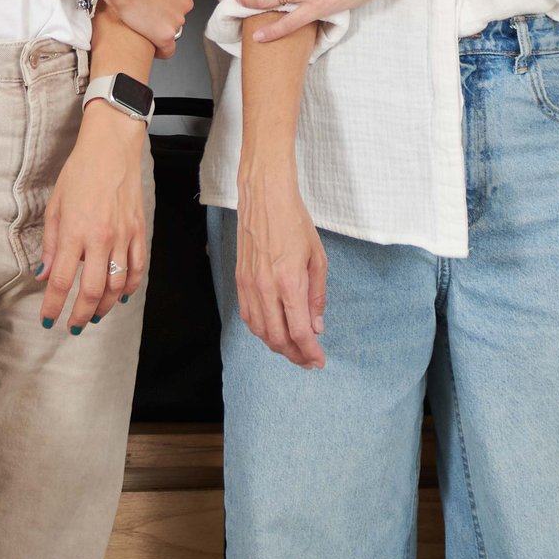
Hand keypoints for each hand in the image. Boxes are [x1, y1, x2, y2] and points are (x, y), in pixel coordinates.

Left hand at [39, 103, 147, 331]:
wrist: (112, 149)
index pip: (63, 280)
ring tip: (94, 315)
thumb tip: (44, 274)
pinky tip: (122, 296)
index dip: (54, 306)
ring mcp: (123, 236)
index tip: (48, 321)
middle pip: (93, 290)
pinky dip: (130, 287)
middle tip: (73, 327)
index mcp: (75, 231)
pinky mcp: (138, 231)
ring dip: (105, 305)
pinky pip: (137, 268)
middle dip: (81, 314)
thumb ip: (50, 243)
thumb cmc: (79, 173)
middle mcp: (101, 238)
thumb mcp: (55, 205)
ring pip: (118, 284)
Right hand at [102, 0, 192, 50]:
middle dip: (164, 12)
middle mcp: (185, 0)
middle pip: (177, 11)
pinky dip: (161, 50)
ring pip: (172, 28)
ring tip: (141, 24)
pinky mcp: (165, 34)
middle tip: (143, 9)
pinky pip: (168, 49)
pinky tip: (152, 48)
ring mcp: (177, 18)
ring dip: (159, 27)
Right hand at [234, 159, 326, 368]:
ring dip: (277, 346)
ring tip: (293, 349)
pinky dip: (260, 331)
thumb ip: (317, 296)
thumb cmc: (295, 223)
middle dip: (295, 355)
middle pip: (278, 338)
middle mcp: (266, 288)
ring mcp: (249, 285)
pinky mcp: (239, 280)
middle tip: (308, 359)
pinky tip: (273, 332)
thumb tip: (316, 326)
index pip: (299, 331)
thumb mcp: (317, 258)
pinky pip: (248, 316)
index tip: (319, 360)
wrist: (265, 198)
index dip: (310, 352)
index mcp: (289, 282)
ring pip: (260, 331)